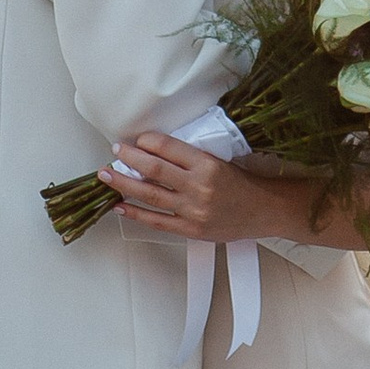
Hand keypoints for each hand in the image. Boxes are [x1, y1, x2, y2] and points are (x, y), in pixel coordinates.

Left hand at [103, 132, 253, 241]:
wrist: (263, 210)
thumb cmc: (242, 184)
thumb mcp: (219, 160)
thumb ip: (190, 158)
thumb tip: (154, 153)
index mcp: (207, 164)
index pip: (168, 148)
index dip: (147, 142)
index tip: (137, 140)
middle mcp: (198, 186)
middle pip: (154, 169)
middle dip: (129, 159)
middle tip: (115, 151)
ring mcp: (192, 210)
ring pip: (150, 194)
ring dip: (124, 184)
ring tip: (106, 175)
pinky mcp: (190, 229)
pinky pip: (156, 221)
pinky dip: (135, 213)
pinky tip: (120, 206)